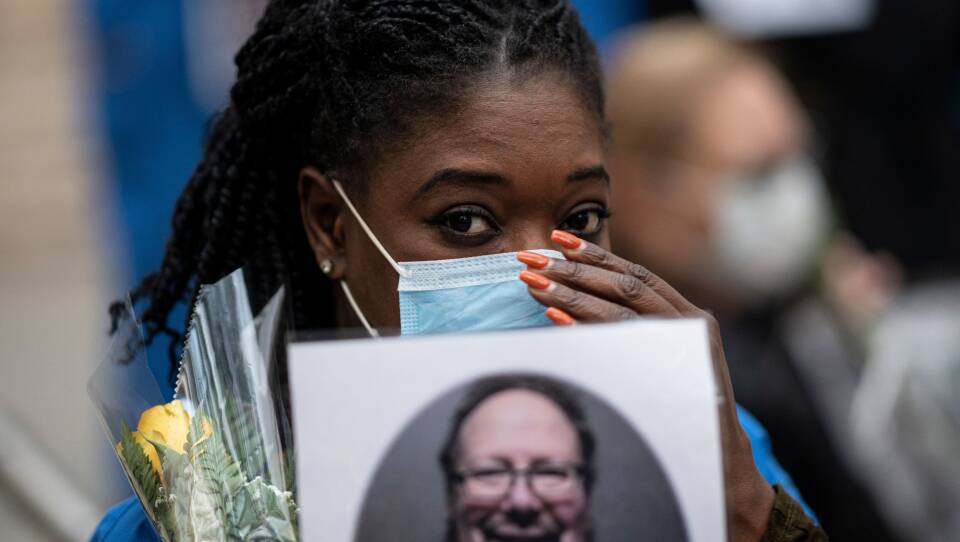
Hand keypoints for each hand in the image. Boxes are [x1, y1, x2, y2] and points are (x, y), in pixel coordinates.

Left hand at [517, 230, 774, 541]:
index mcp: (683, 311)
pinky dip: (587, 325)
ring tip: (533, 284)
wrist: (715, 459)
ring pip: (622, 307)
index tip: (556, 240)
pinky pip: (624, 340)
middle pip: (624, 284)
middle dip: (573, 269)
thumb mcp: (655, 359)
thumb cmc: (674, 410)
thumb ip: (627, 330)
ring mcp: (687, 340)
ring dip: (571, 293)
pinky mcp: (681, 364)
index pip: (634, 273)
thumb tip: (563, 305)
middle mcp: (689, 318)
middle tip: (530, 260)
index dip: (594, 255)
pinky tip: (554, 317)